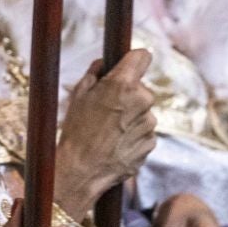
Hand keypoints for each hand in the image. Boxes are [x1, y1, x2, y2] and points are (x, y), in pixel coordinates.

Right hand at [53, 51, 157, 218]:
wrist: (82, 170)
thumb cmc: (76, 130)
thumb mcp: (78, 95)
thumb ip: (95, 73)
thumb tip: (104, 63)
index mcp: (123, 84)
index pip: (142, 56)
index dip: (134, 59)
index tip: (129, 65)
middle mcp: (142, 101)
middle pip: (141, 88)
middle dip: (128, 94)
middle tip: (107, 108)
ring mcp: (149, 123)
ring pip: (143, 111)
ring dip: (131, 117)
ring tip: (108, 130)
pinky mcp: (151, 143)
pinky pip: (144, 131)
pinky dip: (133, 135)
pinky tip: (115, 143)